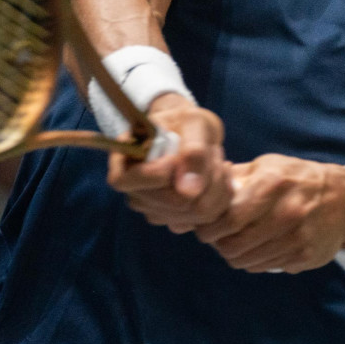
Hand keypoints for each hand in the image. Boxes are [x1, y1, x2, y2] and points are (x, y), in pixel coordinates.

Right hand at [105, 94, 231, 233]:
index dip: (169, 169)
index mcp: (123, 165)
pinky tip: (217, 178)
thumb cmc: (186, 123)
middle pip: (176, 203)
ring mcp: (153, 210)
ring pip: (196, 214)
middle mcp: (133, 193)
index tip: (182, 146)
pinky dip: (220, 198)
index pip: (142, 182)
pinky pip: (206, 220)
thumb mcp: (194, 123)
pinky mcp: (174, 220)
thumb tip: (188, 193)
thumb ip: (193, 152)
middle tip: (213, 152)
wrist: (192, 133)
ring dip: (217, 185)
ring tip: (215, 161)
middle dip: (206, 176)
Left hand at [192, 156, 344, 272]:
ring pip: (246, 261)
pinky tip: (261, 247)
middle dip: (219, 244)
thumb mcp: (269, 166)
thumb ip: (235, 177)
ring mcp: (297, 237)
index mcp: (272, 185)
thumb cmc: (298, 180)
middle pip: (232, 246)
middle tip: (220, 237)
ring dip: (236, 254)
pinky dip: (257, 261)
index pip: (226, 219)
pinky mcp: (306, 256)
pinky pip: (266, 267)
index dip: (209, 227)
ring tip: (240, 241)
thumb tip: (197, 187)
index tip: (206, 225)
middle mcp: (286, 212)